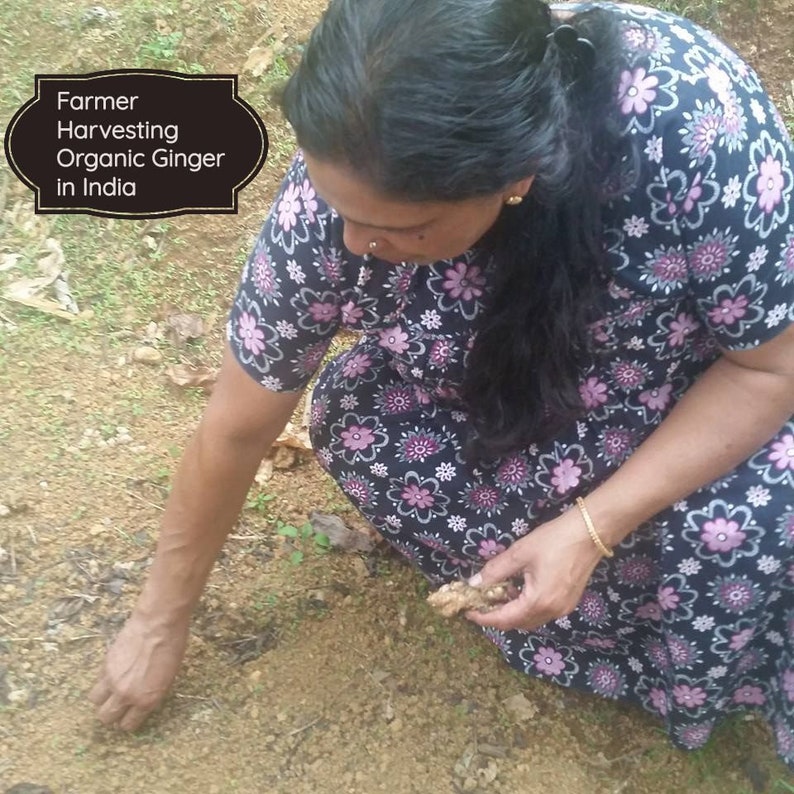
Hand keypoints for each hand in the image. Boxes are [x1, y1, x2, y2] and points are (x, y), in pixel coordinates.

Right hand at [88, 610, 189, 730]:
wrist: (159, 622)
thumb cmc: (173, 646)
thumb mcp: (169, 676)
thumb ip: (152, 693)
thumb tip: (142, 700)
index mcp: (147, 700)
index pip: (129, 725)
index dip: (129, 721)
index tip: (131, 715)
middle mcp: (126, 695)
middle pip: (106, 717)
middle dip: (113, 714)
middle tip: (119, 705)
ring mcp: (112, 680)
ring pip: (96, 702)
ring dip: (103, 699)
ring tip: (112, 691)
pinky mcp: (104, 666)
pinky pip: (97, 682)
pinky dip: (103, 682)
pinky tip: (113, 673)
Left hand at [465, 508, 605, 631]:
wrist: (590, 532)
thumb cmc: (553, 540)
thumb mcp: (520, 553)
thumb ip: (496, 570)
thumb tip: (474, 583)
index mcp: (538, 602)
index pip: (504, 619)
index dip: (484, 618)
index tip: (468, 612)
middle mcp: (551, 612)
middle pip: (518, 624)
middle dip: (497, 616)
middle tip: (480, 603)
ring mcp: (563, 608)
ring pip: (530, 620)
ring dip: (512, 612)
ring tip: (497, 595)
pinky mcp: (569, 602)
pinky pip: (542, 612)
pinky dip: (526, 607)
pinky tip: (519, 590)